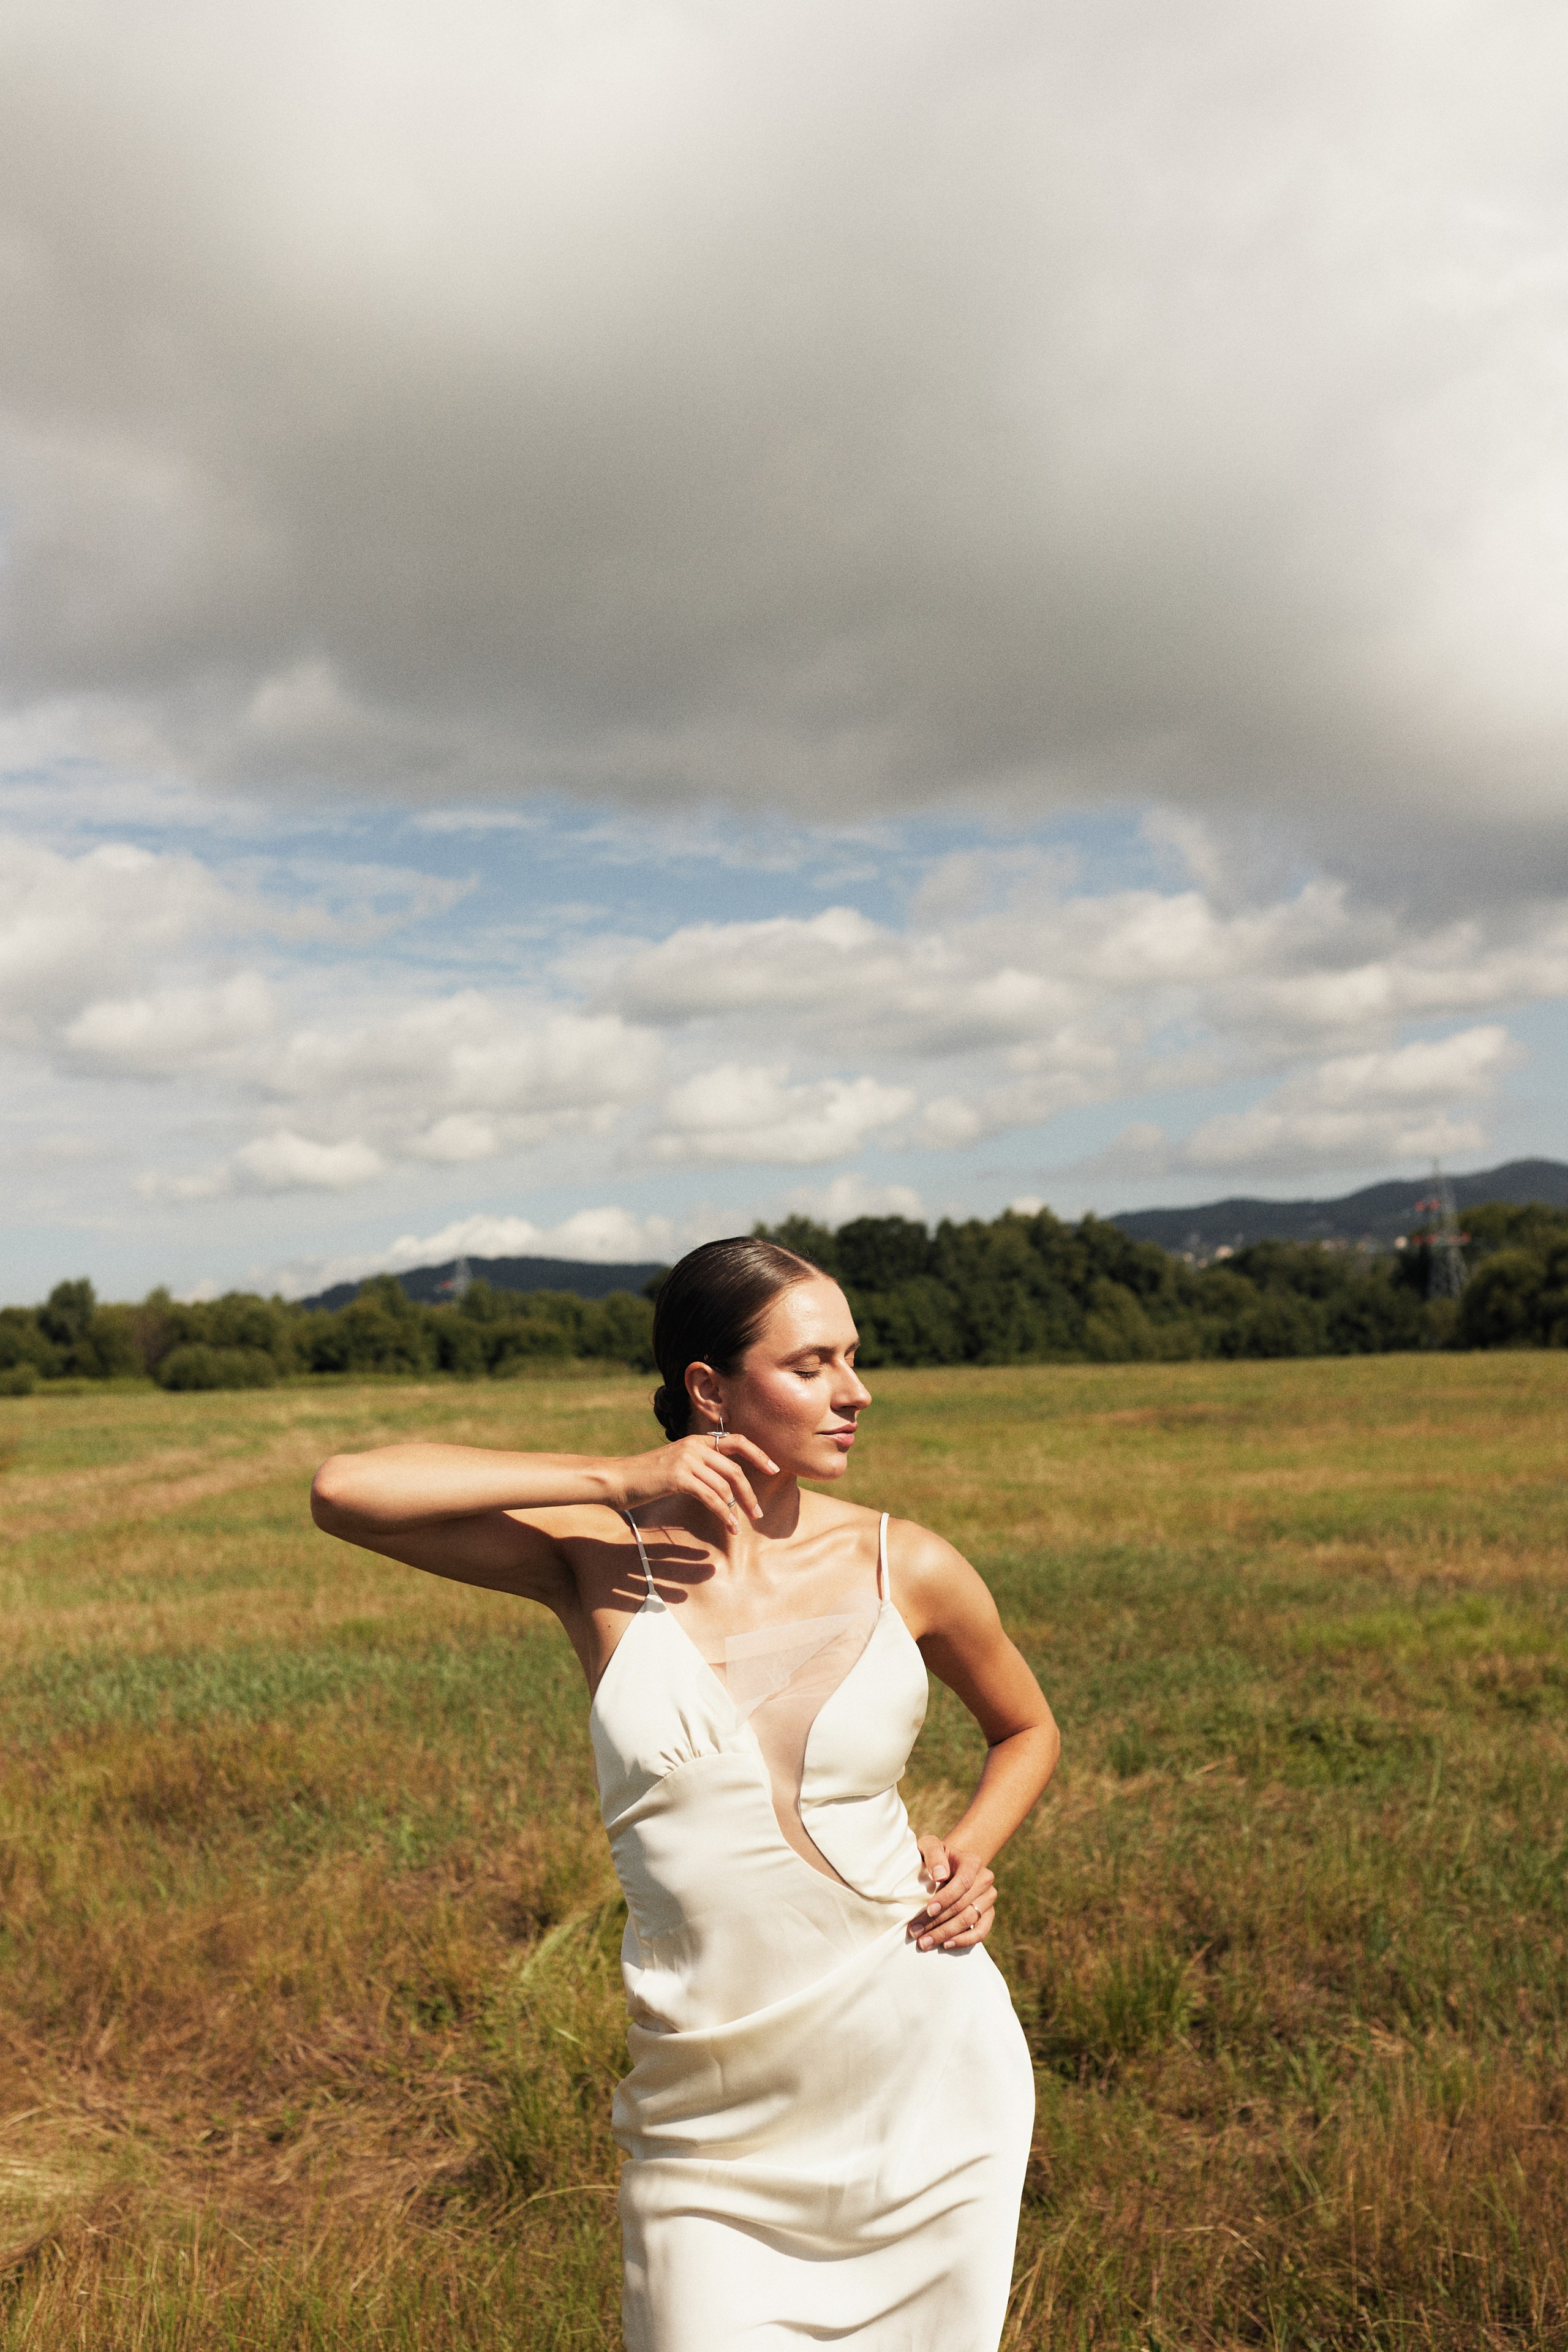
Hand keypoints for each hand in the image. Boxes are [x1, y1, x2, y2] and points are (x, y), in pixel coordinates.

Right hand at [615, 1433, 778, 1530]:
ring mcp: (687, 1460)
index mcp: (696, 1441)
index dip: (758, 1454)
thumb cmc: (645, 1478)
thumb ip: (698, 1467)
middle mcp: (694, 1446)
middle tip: (758, 1513)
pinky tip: (729, 1526)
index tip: (773, 1468)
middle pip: (735, 1469)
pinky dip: (724, 1514)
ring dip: (737, 1508)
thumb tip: (723, 1485)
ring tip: (741, 1525)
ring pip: (725, 1486)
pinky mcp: (679, 1477)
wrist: (617, 1479)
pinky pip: (711, 1497)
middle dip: (749, 1493)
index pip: (737, 1440)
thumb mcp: (675, 1465)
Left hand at [909, 1836, 995, 1950]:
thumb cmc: (933, 1857)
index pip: (963, 1882)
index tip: (929, 1909)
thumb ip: (933, 1854)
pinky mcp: (988, 1914)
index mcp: (972, 1861)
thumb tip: (940, 1875)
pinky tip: (946, 1944)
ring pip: (970, 1920)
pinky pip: (982, 1931)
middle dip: (937, 1921)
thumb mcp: (928, 1847)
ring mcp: (989, 1898)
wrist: (945, 1867)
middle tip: (915, 1932)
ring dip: (946, 1934)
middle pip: (963, 1905)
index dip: (946, 1898)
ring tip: (924, 1942)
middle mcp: (985, 1879)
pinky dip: (964, 1940)